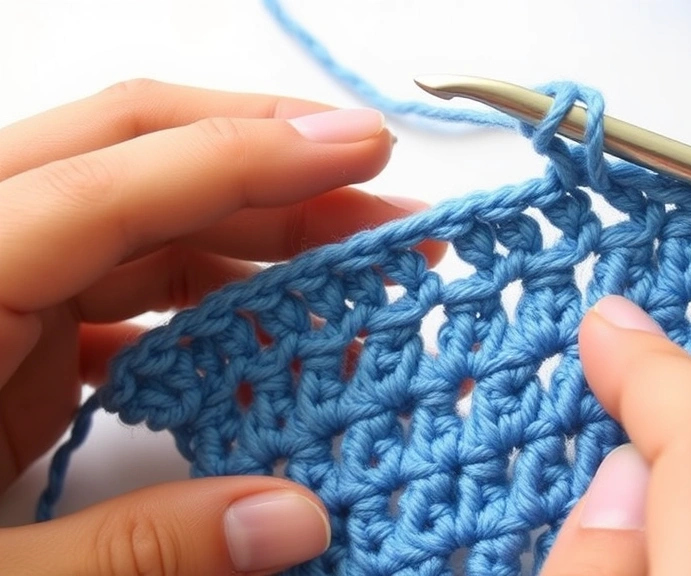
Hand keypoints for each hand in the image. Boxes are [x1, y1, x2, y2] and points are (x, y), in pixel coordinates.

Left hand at [0, 79, 443, 574]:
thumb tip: (297, 521)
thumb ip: (133, 552)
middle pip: (132, 160)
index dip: (248, 153)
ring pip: (140, 221)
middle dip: (271, 167)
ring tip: (350, 268)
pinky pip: (126, 293)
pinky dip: (208, 302)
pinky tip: (270, 335)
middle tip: (383, 200)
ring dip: (253, 234)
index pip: (110, 182)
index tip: (362, 147)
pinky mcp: (13, 350)